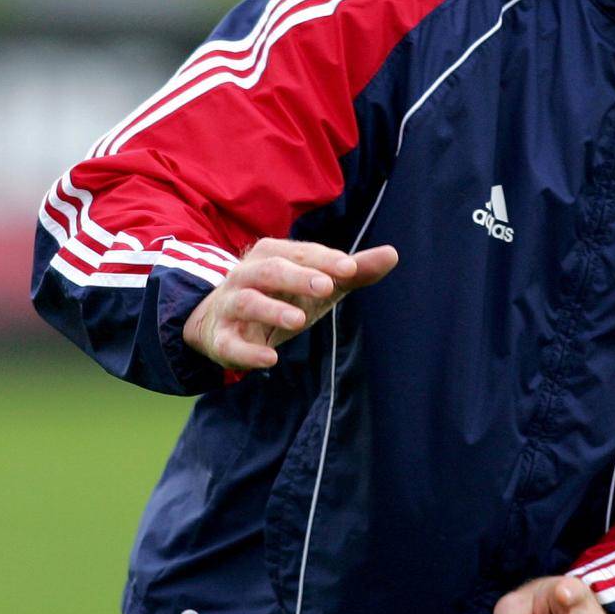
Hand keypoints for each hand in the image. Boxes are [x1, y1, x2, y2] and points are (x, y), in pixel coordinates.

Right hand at [183, 238, 397, 370]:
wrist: (222, 322)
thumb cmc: (281, 296)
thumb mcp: (318, 284)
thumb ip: (354, 271)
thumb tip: (393, 254)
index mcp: (274, 255)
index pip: (302, 253)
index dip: (325, 260)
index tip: (350, 267)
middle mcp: (248, 274)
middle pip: (272, 271)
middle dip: (298, 277)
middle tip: (327, 287)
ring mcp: (231, 305)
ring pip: (249, 302)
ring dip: (272, 311)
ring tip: (298, 321)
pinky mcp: (221, 339)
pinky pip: (231, 344)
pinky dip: (248, 352)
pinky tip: (270, 360)